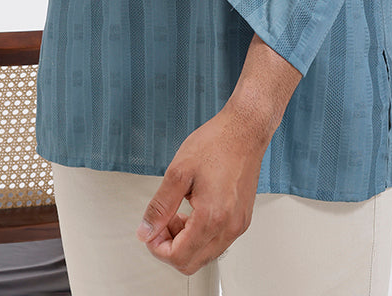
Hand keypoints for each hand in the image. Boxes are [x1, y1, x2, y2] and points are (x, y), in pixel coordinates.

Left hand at [137, 35, 300, 275]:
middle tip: (161, 223)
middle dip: (170, 247)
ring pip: (205, 255)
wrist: (245, 130)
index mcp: (212, 217)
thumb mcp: (178, 171)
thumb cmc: (217, 143)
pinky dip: (200, 234)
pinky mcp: (242, 219)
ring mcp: (238, 225)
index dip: (157, 247)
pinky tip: (193, 211)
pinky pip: (217, 242)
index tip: (151, 230)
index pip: (179, 257)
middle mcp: (229, 227)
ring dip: (185, 241)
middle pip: (192, 263)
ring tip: (177, 213)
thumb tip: (146, 230)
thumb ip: (160, 206)